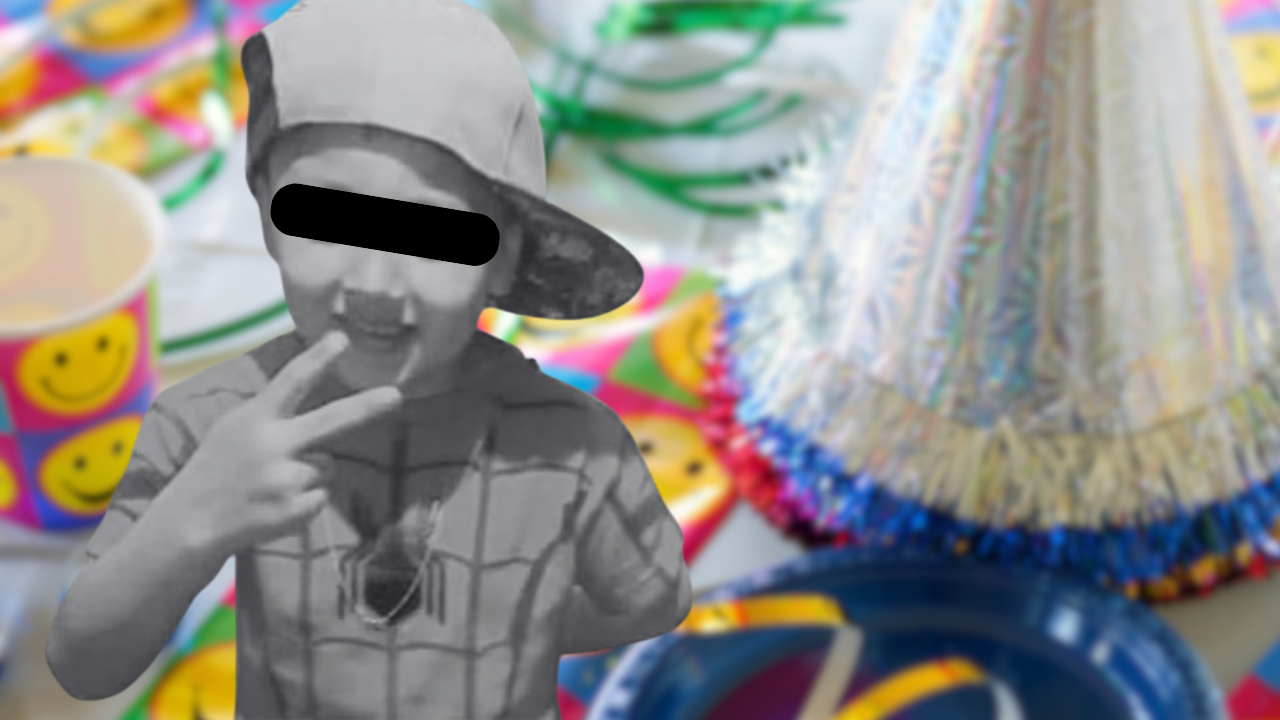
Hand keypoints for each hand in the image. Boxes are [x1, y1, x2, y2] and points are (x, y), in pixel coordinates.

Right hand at [166, 330, 402, 556]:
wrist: (190, 523)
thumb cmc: (218, 468)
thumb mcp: (234, 428)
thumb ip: (272, 412)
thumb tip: (317, 399)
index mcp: (254, 419)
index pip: (291, 381)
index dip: (317, 359)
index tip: (341, 338)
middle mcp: (270, 446)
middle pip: (330, 421)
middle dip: (366, 407)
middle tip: (395, 396)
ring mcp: (283, 480)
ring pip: (326, 465)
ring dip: (309, 472)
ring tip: (271, 483)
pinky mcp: (294, 510)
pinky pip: (322, 495)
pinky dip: (306, 499)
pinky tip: (274, 504)